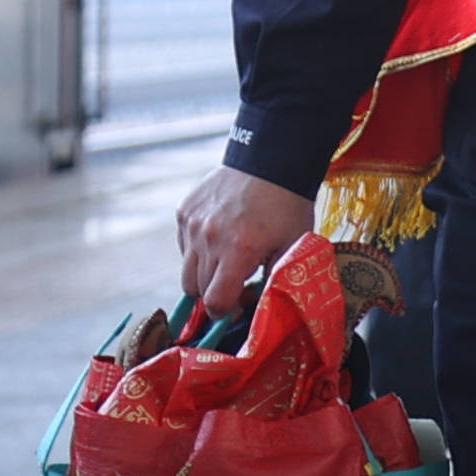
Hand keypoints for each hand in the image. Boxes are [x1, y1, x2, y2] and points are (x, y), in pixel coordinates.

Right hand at [176, 167, 312, 320]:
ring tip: (228, 260)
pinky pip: (184, 246)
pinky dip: (198, 250)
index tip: (237, 308)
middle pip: (197, 290)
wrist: (270, 163)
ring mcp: (192, 224)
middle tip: (236, 283)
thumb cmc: (287, 207)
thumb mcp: (292, 247)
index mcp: (238, 251)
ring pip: (186, 270)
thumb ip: (273, 280)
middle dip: (215, 293)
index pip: (215, 302)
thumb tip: (257, 308)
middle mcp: (208, 238)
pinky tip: (221, 238)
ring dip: (204, 274)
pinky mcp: (183, 211)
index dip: (225, 312)